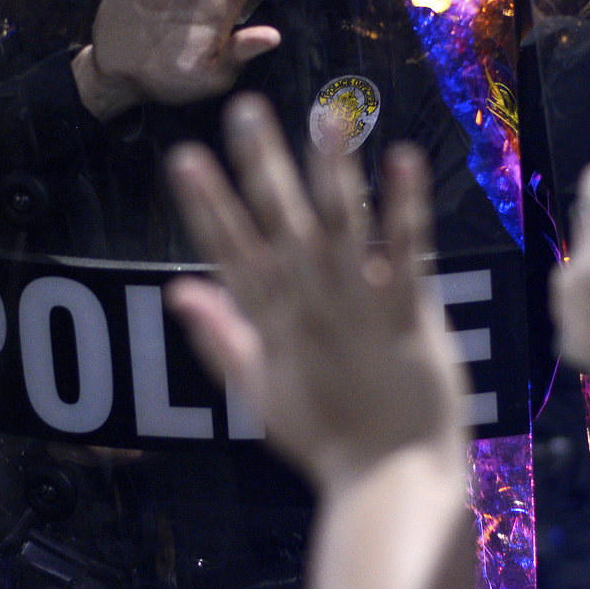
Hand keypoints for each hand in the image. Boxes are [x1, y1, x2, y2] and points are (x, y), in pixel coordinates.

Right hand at [165, 95, 467, 491]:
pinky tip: (404, 159)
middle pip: (281, 225)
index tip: (185, 157)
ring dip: (334, 170)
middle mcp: (311, 308)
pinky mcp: (411, 315)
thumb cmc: (326, 440)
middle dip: (261, 165)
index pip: (231, 252)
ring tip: (327, 115)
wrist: (389, 479)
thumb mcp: (257, 395)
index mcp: (271, 325)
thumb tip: (178, 293)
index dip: (207, 204)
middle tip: (244, 109)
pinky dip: (406, 206)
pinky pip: (408, 252)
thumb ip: (219, 340)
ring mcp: (361, 308)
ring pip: (343, 226)